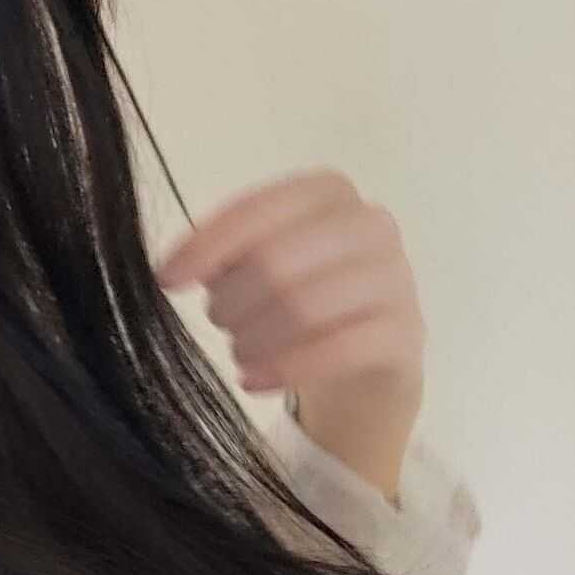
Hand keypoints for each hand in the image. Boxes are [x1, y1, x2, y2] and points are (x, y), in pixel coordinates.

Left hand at [152, 167, 426, 504]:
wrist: (365, 366)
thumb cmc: (300, 301)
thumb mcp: (258, 268)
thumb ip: (224, 254)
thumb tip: (175, 268)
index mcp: (329, 193)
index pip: (258, 209)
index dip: (207, 245)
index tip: (167, 280)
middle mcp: (371, 224)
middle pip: (278, 260)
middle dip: (231, 299)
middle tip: (218, 323)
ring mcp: (397, 278)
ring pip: (306, 306)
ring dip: (254, 338)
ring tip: (237, 354)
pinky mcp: (406, 334)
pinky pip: (339, 349)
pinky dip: (285, 368)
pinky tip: (253, 381)